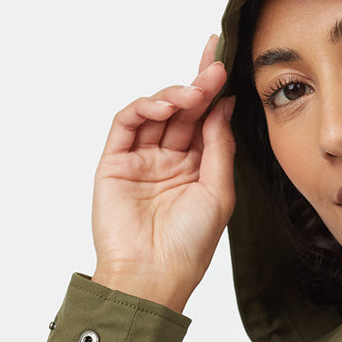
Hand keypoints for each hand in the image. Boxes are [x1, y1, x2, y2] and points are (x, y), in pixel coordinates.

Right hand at [92, 36, 235, 312]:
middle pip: (183, 112)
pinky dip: (145, 108)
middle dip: (198, 86)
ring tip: (193, 93)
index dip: (215, 94)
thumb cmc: (189, 246)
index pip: (206, 122)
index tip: (226, 65)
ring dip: (174, 96)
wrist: (152, 276)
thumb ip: (219, 147)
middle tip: (214, 66)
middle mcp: (170, 162)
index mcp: (198, 170)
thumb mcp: (218, 193)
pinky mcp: (114, 163)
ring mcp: (141, 161)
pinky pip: (126, 124)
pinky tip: (166, 106)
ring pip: (155, 113)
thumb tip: (225, 106)